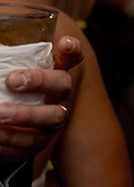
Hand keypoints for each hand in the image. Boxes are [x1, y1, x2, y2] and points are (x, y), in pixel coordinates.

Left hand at [0, 34, 79, 160]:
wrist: (9, 123)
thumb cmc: (8, 86)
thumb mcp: (7, 67)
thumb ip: (4, 51)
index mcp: (55, 70)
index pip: (72, 56)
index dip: (72, 50)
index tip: (64, 43)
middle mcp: (59, 94)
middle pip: (63, 85)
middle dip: (40, 81)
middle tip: (12, 80)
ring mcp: (52, 119)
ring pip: (52, 118)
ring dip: (25, 115)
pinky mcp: (39, 142)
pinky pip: (30, 144)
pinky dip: (10, 140)